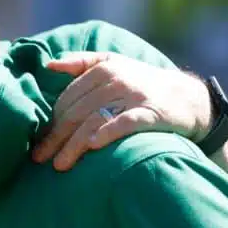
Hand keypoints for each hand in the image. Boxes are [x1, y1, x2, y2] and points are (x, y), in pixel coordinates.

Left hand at [32, 52, 213, 170]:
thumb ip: (82, 62)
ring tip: (59, 165)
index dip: (51, 123)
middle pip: (77, 112)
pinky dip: (107, 133)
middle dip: (55, 137)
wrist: (188, 98)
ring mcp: (133, 96)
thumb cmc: (143, 84)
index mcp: (103, 69)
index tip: (39, 143)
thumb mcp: (115, 64)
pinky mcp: (150, 113)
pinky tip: (92, 146)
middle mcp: (116, 79)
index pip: (67, 100)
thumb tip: (49, 65)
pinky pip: (124, 123)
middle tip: (39, 159)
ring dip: (73, 144)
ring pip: (94, 121)